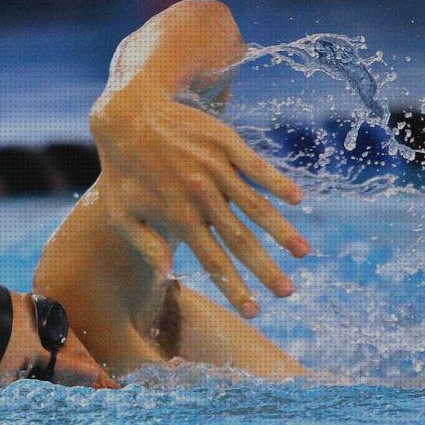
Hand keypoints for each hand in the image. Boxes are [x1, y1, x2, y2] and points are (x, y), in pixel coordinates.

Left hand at [89, 78, 309, 317]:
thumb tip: (168, 277)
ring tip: (303, 253)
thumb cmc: (122, 170)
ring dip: (282, 232)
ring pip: (256, 206)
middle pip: (240, 241)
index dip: (235, 288)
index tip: (254, 310)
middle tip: (288, 292)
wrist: (128, 114)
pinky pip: (257, 167)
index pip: (213, 261)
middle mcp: (201, 195)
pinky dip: (279, 183)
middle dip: (266, 270)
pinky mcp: (226, 142)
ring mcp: (216, 168)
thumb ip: (145, 245)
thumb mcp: (120, 213)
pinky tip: (298, 199)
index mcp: (178, 217)